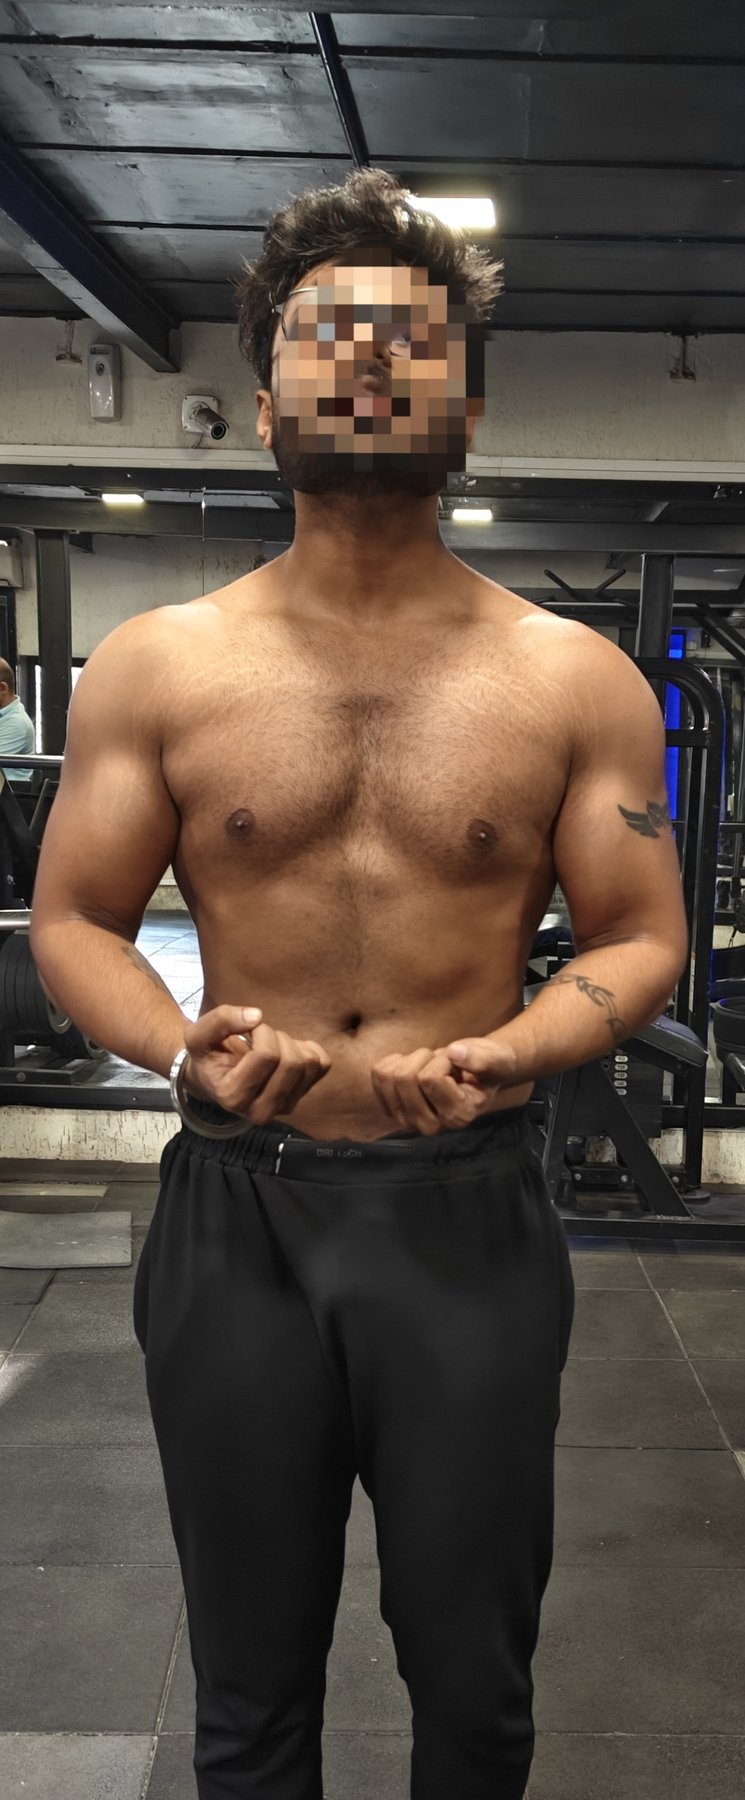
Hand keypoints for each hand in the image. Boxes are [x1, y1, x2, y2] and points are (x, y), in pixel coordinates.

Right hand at [182, 1005, 330, 1124]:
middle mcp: (260, 1111)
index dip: (261, 1031)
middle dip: (277, 1036)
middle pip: (292, 1063)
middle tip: (258, 1037)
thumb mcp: (198, 1034)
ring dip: (290, 1043)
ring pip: (310, 1064)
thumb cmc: (208, 1055)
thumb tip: (256, 1015)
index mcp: (233, 1098)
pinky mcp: (302, 1096)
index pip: (267, 1055)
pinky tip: (285, 1051)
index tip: (247, 1030)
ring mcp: (284, 1106)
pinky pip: (322, 1064)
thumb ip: (221, 1020)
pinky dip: (306, 1048)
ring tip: (269, 1045)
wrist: (215, 1076)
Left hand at [370, 1032, 518, 1134]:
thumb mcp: (496, 1059)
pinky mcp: (392, 1109)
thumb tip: (455, 1053)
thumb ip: (482, 1059)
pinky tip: (414, 1067)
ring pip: (389, 1076)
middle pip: (405, 1079)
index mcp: (459, 1116)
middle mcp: (432, 1126)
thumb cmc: (489, 1067)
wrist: (476, 1074)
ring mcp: (408, 1121)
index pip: (430, 1079)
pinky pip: (378, 1073)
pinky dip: (395, 1061)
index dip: (442, 1060)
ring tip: (430, 1066)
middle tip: (442, 1062)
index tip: (457, 1064)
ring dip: (410, 1059)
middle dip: (424, 1057)